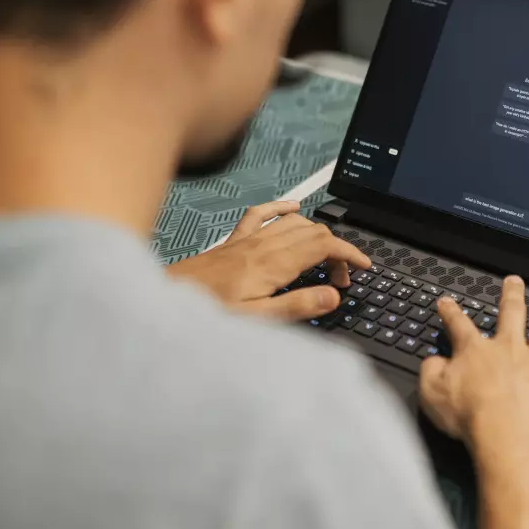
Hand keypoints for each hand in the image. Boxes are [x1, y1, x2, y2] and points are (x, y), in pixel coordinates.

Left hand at [167, 200, 370, 320]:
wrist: (165, 301)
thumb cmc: (207, 314)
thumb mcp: (257, 320)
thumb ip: (297, 306)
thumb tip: (333, 296)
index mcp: (272, 264)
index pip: (323, 246)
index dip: (349, 253)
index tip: (364, 267)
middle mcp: (262, 246)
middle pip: (314, 232)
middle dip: (337, 250)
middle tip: (341, 279)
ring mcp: (247, 240)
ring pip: (294, 222)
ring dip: (316, 234)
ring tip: (324, 259)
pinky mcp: (233, 242)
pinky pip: (261, 214)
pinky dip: (282, 208)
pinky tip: (292, 208)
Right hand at [419, 276, 528, 445]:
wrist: (505, 433)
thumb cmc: (469, 416)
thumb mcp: (432, 393)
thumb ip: (431, 372)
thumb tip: (434, 361)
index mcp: (475, 351)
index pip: (460, 325)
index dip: (451, 312)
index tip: (447, 302)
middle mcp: (508, 348)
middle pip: (511, 314)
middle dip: (511, 295)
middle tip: (514, 281)